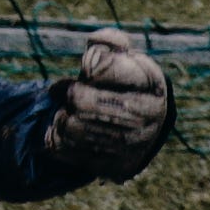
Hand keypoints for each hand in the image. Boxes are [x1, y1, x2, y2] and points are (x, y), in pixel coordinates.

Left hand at [42, 27, 173, 181]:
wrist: (143, 129)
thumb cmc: (128, 85)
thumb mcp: (126, 58)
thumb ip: (109, 43)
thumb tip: (96, 45)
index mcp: (152, 85)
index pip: (103, 67)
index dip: (89, 65)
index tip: (88, 69)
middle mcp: (147, 118)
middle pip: (82, 101)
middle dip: (70, 92)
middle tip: (69, 90)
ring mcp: (129, 146)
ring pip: (69, 126)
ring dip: (62, 114)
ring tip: (69, 111)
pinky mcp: (110, 166)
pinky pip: (63, 148)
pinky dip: (56, 134)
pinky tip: (65, 128)